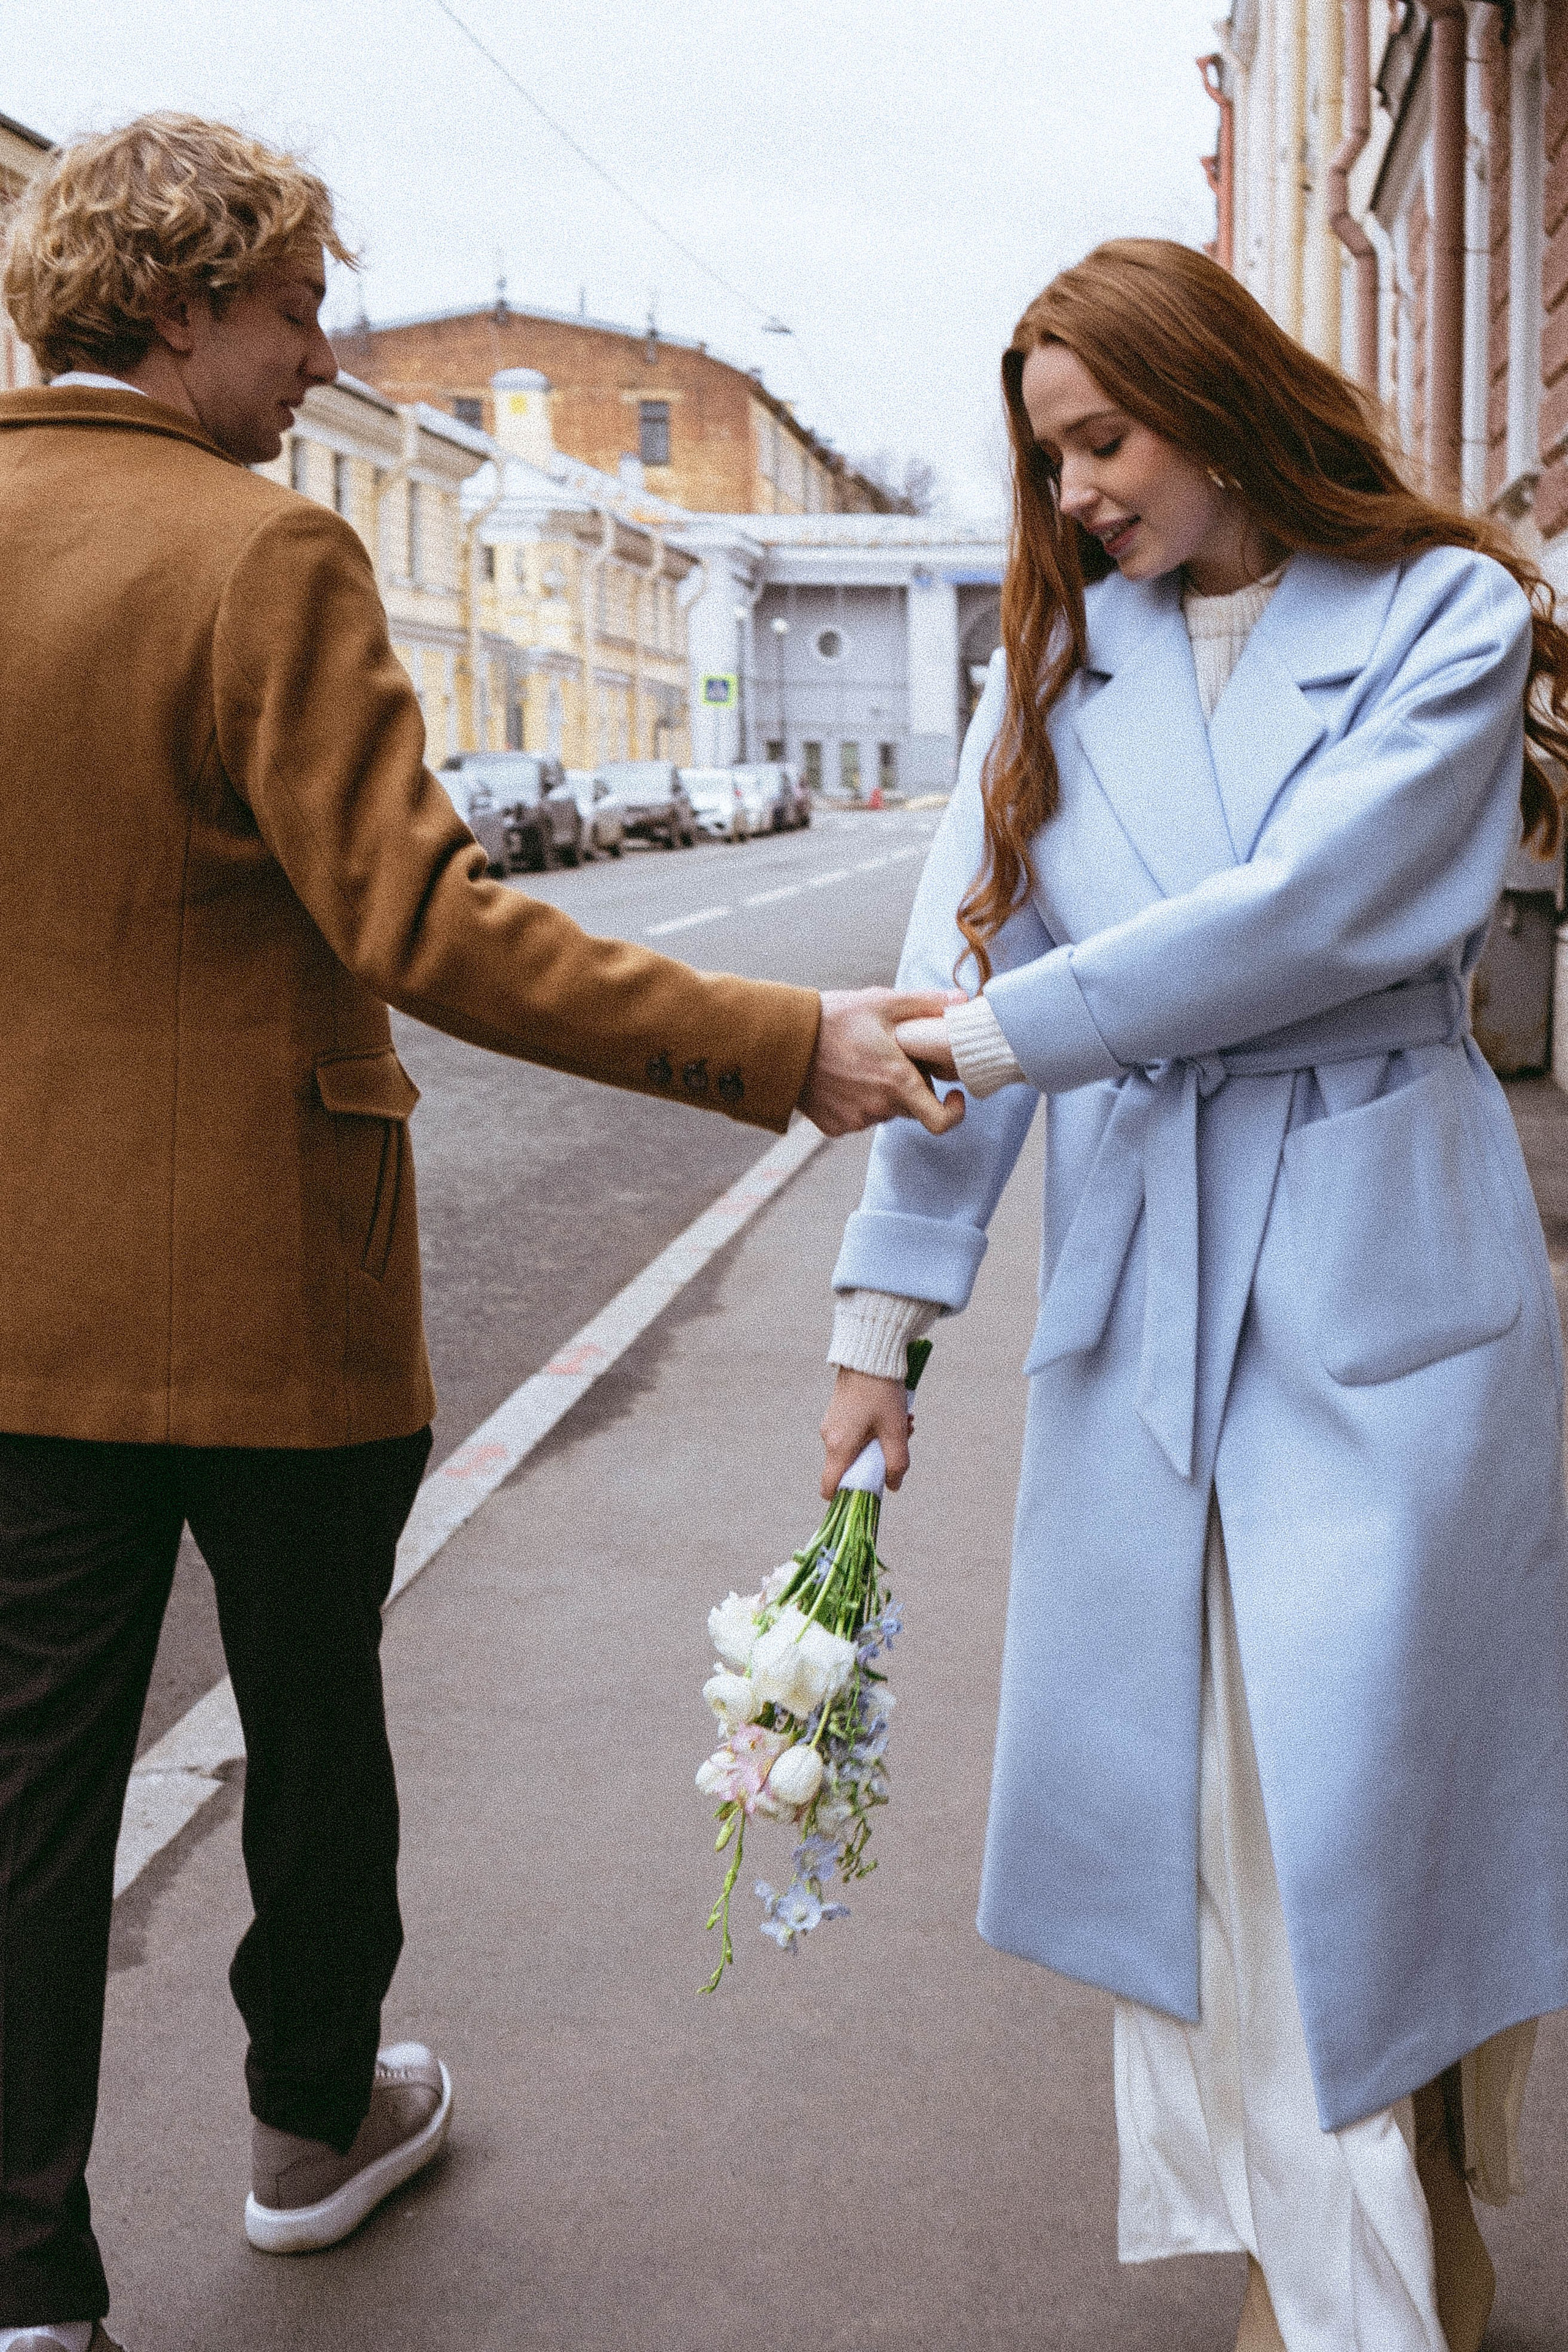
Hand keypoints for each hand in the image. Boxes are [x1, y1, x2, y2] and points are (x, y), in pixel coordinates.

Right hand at [800, 989, 966, 1137]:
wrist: (781, 1041)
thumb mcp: (882, 1002)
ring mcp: (855, 1120)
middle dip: (910, 1086)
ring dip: (882, 1093)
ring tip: (862, 1062)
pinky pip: (857, 1118)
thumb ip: (926, 1005)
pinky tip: (842, 1076)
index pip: (941, 1120)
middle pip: (911, 1107)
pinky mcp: (834, 1126)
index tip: (954, 1095)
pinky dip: (857, 1101)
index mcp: (897, 1082)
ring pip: (884, 1111)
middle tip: (894, 1058)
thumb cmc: (833, 1019)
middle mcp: (879, 1107)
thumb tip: (963, 1002)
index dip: (955, 1112)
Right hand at [820, 1367, 911, 1497]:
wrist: (869, 1353)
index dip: (847, 1497)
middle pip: (852, 1467)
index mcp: (839, 1447)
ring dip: (883, 1440)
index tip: (870, 1493)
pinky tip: (895, 1412)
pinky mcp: (839, 1412)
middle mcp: (829, 1438)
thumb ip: (896, 1464)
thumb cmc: (882, 1393)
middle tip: (903, 1441)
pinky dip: (875, 1429)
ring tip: (905, 1421)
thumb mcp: (895, 1431)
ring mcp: (832, 1424)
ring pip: (858, 1447)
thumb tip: (893, 1486)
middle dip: (880, 1460)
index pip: (830, 1487)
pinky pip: (856, 1432)